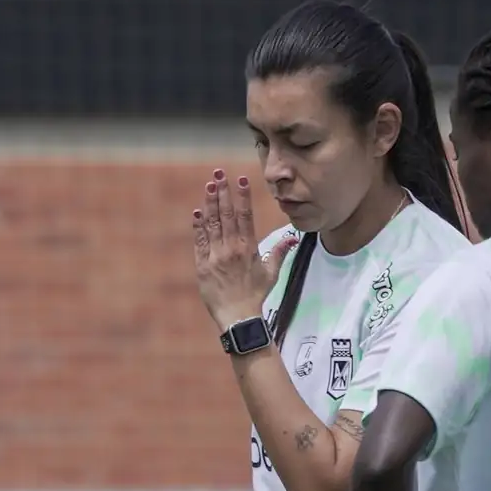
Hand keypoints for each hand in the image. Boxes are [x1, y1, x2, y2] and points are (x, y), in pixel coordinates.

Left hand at [192, 169, 298, 332]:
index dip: (242, 196)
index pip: (245, 216)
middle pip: (226, 214)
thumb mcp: (271, 273)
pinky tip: (198, 211)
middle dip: (223, 192)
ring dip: (210, 203)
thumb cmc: (255, 295)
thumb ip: (279, 252)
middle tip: (219, 174)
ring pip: (212, 224)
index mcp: (248, 248)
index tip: (240, 180)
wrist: (238, 316)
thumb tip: (292, 238)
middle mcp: (232, 248)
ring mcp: (216, 256)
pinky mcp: (203, 265)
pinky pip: (200, 241)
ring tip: (209, 186)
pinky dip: (198, 226)